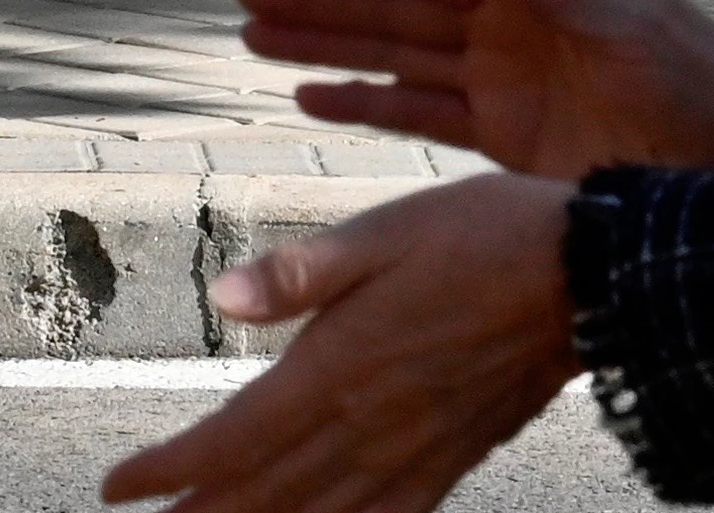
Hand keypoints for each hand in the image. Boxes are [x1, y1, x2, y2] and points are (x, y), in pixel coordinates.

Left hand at [102, 174, 578, 512]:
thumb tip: (221, 297)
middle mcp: (369, 424)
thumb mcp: (385, 228)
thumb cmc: (486, 233)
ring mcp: (413, 452)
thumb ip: (301, 273)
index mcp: (341, 364)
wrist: (593, 277)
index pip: (235, 437)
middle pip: (263, 496)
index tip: (120, 489)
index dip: (170, 470)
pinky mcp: (451, 460)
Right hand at [236, 0, 713, 182]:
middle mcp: (510, 25)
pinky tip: (313, 99)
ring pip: (395, 56)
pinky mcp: (509, 135)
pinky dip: (366, 103)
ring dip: (327, 46)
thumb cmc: (706, 93)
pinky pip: (420, 111)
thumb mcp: (642, 37)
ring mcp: (506, 81)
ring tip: (253, 38)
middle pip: (396, 6)